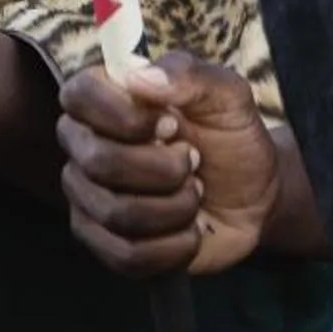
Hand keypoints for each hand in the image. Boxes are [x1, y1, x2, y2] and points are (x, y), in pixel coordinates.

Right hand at [57, 52, 279, 275]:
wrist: (255, 197)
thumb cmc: (231, 139)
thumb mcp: (227, 98)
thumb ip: (189, 75)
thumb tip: (139, 77)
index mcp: (102, 100)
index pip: (77, 96)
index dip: (125, 114)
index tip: (170, 122)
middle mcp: (82, 146)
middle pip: (100, 163)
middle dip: (166, 169)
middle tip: (193, 161)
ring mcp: (87, 197)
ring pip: (116, 213)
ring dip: (176, 208)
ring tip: (194, 195)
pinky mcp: (103, 243)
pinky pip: (126, 255)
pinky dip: (174, 246)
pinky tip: (189, 231)